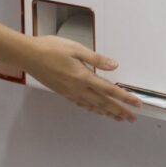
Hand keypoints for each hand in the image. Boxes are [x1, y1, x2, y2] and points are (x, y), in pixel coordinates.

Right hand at [22, 36, 142, 121]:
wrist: (28, 55)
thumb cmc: (51, 48)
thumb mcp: (76, 49)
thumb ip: (96, 59)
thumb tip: (114, 65)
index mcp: (84, 77)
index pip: (110, 90)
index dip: (125, 97)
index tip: (137, 104)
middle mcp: (78, 88)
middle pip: (104, 103)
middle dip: (119, 110)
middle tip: (132, 118)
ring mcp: (70, 92)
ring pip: (93, 106)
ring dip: (107, 112)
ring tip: (118, 118)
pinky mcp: (63, 92)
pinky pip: (82, 104)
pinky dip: (92, 109)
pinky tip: (95, 110)